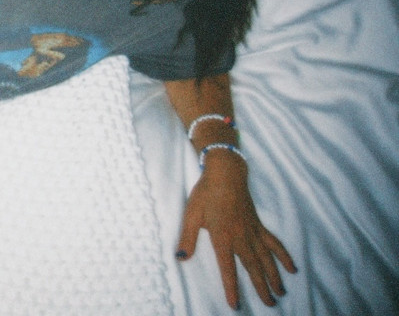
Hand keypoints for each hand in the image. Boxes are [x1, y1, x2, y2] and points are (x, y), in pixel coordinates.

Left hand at [176, 151, 296, 309]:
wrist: (226, 171)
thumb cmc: (206, 191)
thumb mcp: (191, 213)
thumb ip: (187, 237)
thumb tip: (180, 258)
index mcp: (222, 235)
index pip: (228, 268)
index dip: (232, 287)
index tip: (235, 305)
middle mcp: (240, 236)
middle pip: (253, 267)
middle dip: (261, 288)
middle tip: (269, 306)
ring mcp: (252, 230)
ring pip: (266, 257)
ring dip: (274, 276)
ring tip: (281, 293)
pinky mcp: (258, 224)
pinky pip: (273, 242)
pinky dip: (283, 255)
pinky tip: (292, 267)